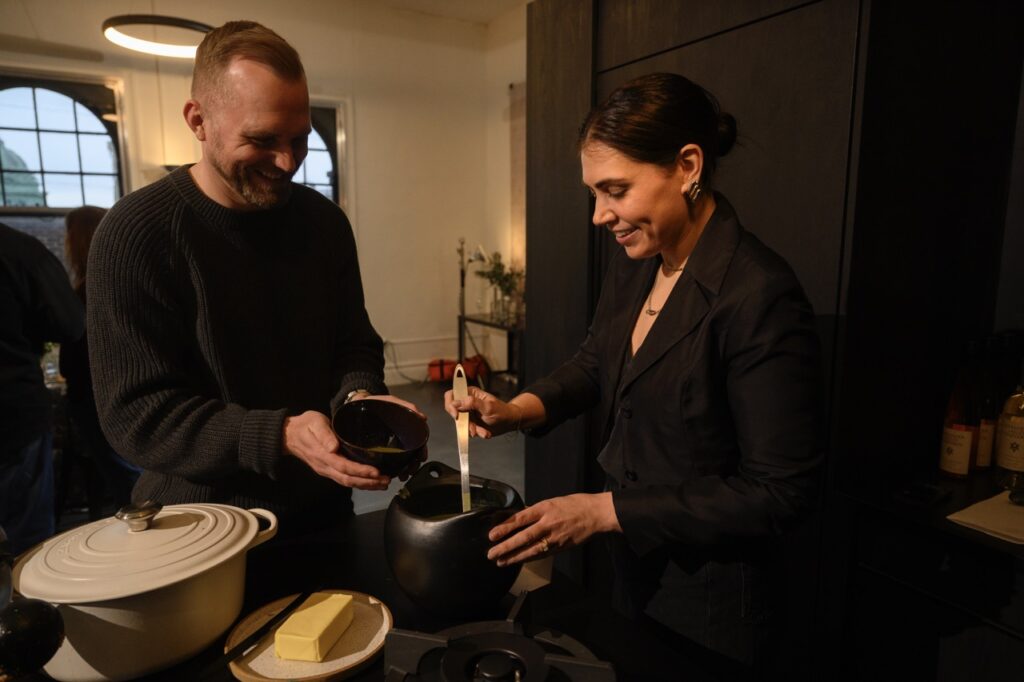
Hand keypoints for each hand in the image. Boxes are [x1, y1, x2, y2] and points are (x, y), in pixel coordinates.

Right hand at [283, 410, 389, 489]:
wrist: (289, 435)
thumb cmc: (304, 425)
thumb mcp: (314, 423)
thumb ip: (324, 434)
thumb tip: (334, 446)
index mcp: (323, 455)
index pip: (344, 467)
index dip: (360, 471)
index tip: (376, 472)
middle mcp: (325, 466)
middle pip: (348, 479)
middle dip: (368, 482)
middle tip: (386, 481)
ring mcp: (326, 470)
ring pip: (347, 482)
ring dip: (366, 485)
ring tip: (383, 484)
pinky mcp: (328, 470)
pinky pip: (344, 479)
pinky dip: (359, 482)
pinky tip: (371, 481)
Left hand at [346, 394, 426, 479]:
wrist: (356, 405)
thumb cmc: (374, 403)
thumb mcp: (390, 402)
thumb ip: (405, 406)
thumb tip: (422, 417)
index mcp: (402, 427)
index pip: (417, 441)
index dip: (421, 450)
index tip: (421, 458)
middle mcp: (397, 436)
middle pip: (410, 453)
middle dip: (412, 463)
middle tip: (410, 470)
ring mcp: (387, 443)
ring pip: (400, 459)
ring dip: (404, 468)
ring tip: (402, 474)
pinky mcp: (376, 449)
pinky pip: (387, 461)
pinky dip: (391, 467)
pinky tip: (391, 472)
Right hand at [443, 386, 520, 437]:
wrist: (508, 423)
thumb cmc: (501, 411)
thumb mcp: (488, 407)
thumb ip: (472, 403)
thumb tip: (456, 403)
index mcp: (469, 393)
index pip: (451, 395)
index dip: (450, 405)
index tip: (456, 416)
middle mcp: (466, 402)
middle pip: (453, 411)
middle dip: (463, 423)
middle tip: (473, 428)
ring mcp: (467, 413)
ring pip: (460, 424)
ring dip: (471, 430)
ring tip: (484, 431)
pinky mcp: (469, 423)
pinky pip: (466, 430)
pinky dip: (476, 433)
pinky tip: (485, 432)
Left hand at [486, 492, 621, 566]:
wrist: (596, 514)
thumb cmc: (575, 504)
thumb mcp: (553, 501)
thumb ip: (537, 511)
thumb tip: (521, 517)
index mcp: (545, 508)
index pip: (520, 519)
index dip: (505, 528)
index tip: (492, 535)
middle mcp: (548, 523)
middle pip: (523, 537)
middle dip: (506, 547)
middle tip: (491, 554)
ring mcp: (555, 537)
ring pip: (532, 550)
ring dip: (515, 557)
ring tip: (501, 562)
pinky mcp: (561, 547)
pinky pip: (542, 554)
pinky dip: (529, 558)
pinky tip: (520, 561)